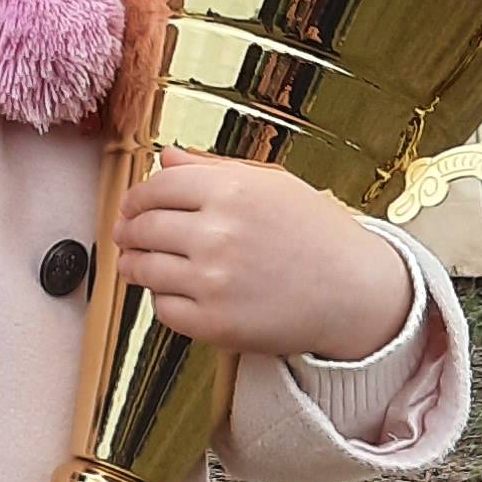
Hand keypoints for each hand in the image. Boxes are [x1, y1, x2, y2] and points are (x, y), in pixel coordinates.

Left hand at [113, 154, 412, 362]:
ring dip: (133, 264)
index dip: (136, 198)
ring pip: (144, 268)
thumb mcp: (273, 185)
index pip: (155, 187)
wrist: (355, 292)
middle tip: (126, 234)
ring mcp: (213, 281)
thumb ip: (214, 170)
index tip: (131, 206)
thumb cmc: (317, 234)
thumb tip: (165, 158)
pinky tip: (177, 291)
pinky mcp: (214, 323)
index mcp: (231, 191)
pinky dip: (163, 299)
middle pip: (142, 227)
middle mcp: (217, 234)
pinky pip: (164, 308)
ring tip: (137, 263)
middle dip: (128, 230)